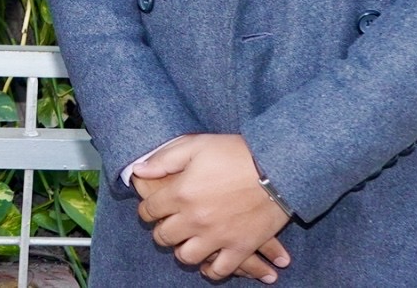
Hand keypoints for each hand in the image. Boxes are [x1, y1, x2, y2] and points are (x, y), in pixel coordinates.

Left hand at [132, 134, 291, 281]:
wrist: (277, 168)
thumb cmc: (235, 153)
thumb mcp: (195, 146)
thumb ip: (163, 159)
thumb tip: (139, 170)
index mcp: (181, 193)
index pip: (149, 210)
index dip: (148, 209)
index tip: (154, 208)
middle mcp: (195, 219)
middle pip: (164, 236)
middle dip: (162, 230)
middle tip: (169, 224)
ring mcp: (217, 236)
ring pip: (186, 256)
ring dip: (183, 250)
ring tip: (187, 241)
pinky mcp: (240, 248)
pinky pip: (219, 270)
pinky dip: (210, 269)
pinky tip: (208, 261)